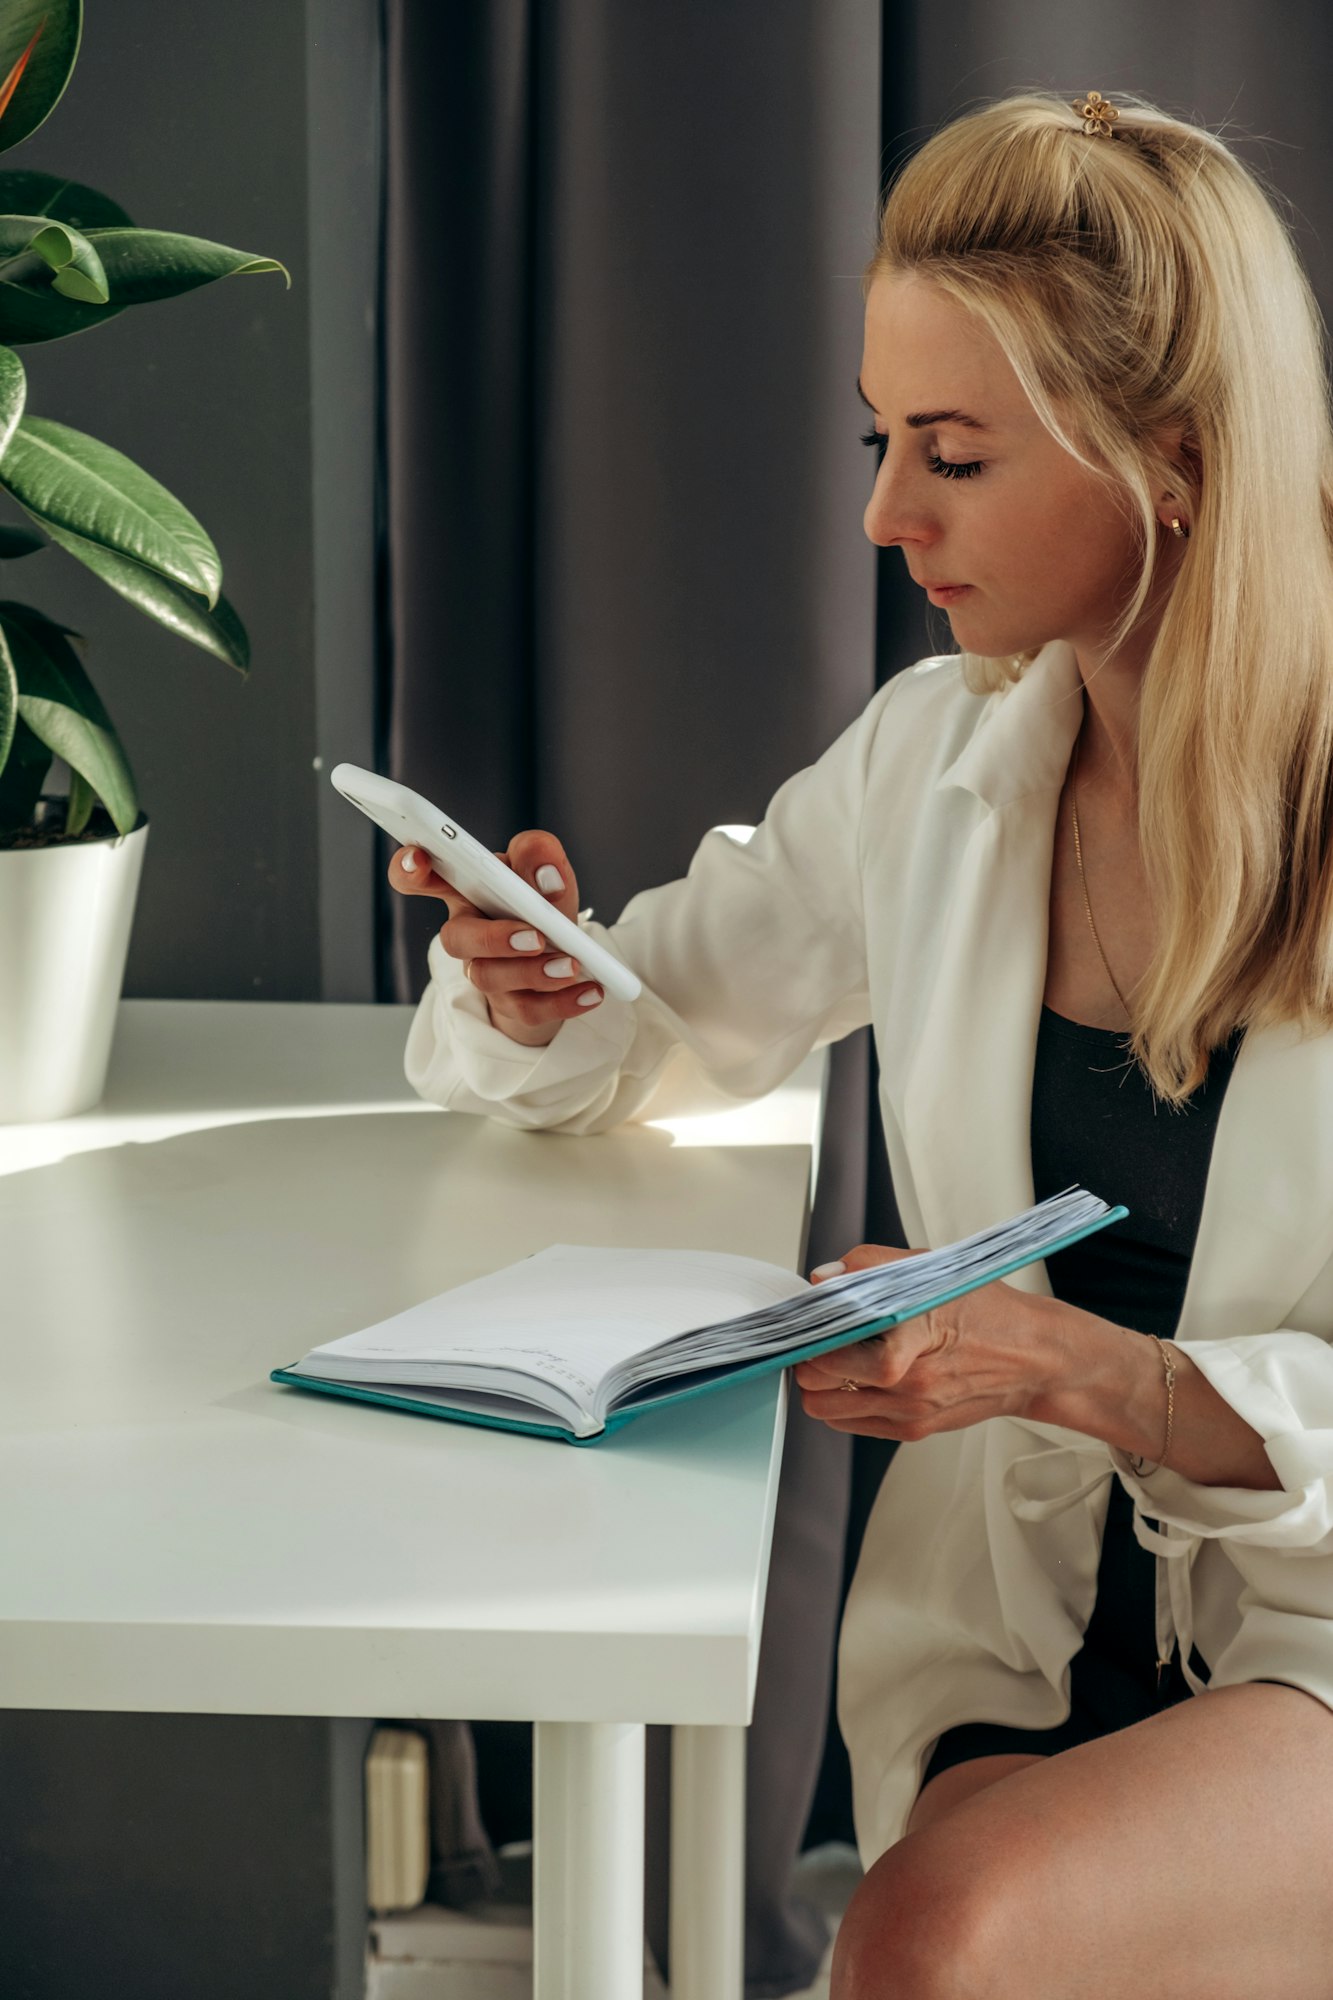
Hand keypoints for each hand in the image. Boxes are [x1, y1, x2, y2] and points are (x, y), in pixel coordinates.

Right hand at [388, 830, 601, 1047]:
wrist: (562, 962)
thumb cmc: (543, 908)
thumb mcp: (547, 876)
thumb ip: (541, 858)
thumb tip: (546, 868)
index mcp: (467, 889)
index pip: (422, 876)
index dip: (410, 867)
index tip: (421, 860)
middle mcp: (467, 931)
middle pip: (455, 937)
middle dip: (492, 938)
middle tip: (534, 937)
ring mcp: (485, 970)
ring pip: (488, 977)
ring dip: (532, 972)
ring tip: (571, 966)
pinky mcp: (510, 1004)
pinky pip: (527, 1009)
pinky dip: (564, 1001)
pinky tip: (591, 991)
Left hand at [793, 1244, 1056, 1440]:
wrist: (1033, 1360)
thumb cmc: (988, 1311)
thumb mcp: (933, 1271)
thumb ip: (873, 1266)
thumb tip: (824, 1277)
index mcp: (915, 1335)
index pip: (834, 1342)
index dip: (812, 1327)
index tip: (811, 1314)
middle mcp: (910, 1381)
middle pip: (818, 1378)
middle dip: (809, 1353)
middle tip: (819, 1333)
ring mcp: (910, 1411)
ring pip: (823, 1406)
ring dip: (818, 1381)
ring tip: (835, 1355)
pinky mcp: (912, 1429)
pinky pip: (847, 1422)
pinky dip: (838, 1400)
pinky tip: (856, 1375)